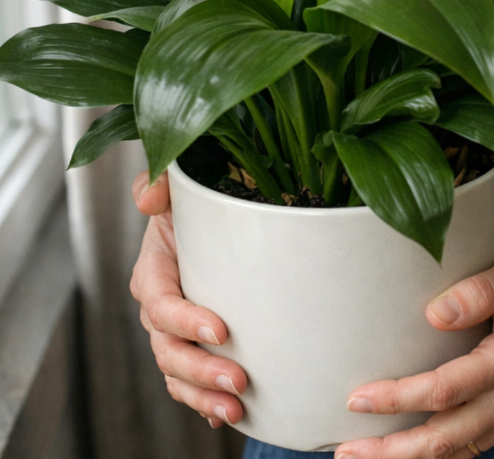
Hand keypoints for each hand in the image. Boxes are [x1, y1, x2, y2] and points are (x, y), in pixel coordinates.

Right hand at [130, 170, 246, 427]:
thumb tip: (148, 197)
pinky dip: (204, 404)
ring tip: (237, 409)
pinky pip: (191, 385)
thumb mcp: (181, 184)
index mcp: (153, 271)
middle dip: (200, 372)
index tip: (221, 330)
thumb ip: (160, 182)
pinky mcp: (194, 349)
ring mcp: (175, 334)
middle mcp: (160, 309)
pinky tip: (227, 416)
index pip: (161, 303)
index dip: (185, 321)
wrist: (225, 222)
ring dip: (204, 397)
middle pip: (168, 351)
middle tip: (239, 381)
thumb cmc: (202, 203)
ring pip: (178, 375)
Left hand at [336, 248, 493, 458]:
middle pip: (446, 438)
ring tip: (366, 456)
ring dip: (412, 458)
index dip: (398, 399)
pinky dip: (440, 453)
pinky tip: (412, 451)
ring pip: (459, 449)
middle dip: (394, 450)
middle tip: (348, 451)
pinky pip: (473, 444)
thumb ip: (480, 290)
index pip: (444, 390)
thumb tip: (434, 314)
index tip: (359, 399)